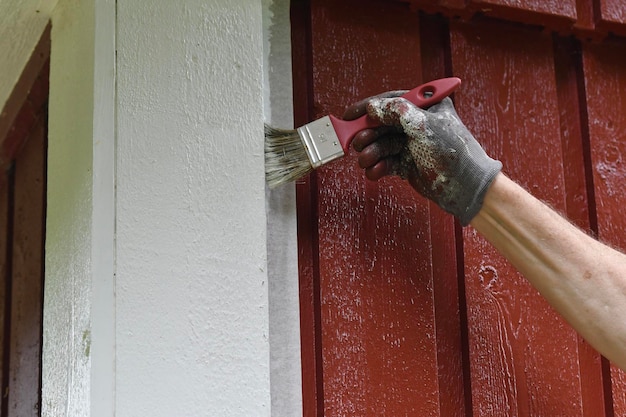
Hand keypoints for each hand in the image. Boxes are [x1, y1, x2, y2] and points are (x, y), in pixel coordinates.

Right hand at [343, 94, 501, 224]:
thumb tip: (373, 107)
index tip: (351, 115)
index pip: (392, 101)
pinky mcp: (409, 163)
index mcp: (427, 106)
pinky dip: (379, 166)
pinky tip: (375, 172)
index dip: (370, 107)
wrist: (466, 189)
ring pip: (383, 144)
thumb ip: (397, 112)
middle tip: (357, 143)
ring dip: (372, 153)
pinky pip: (387, 161)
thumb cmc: (453, 154)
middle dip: (369, 134)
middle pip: (383, 124)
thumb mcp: (423, 126)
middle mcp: (418, 123)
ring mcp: (413, 144)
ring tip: (366, 161)